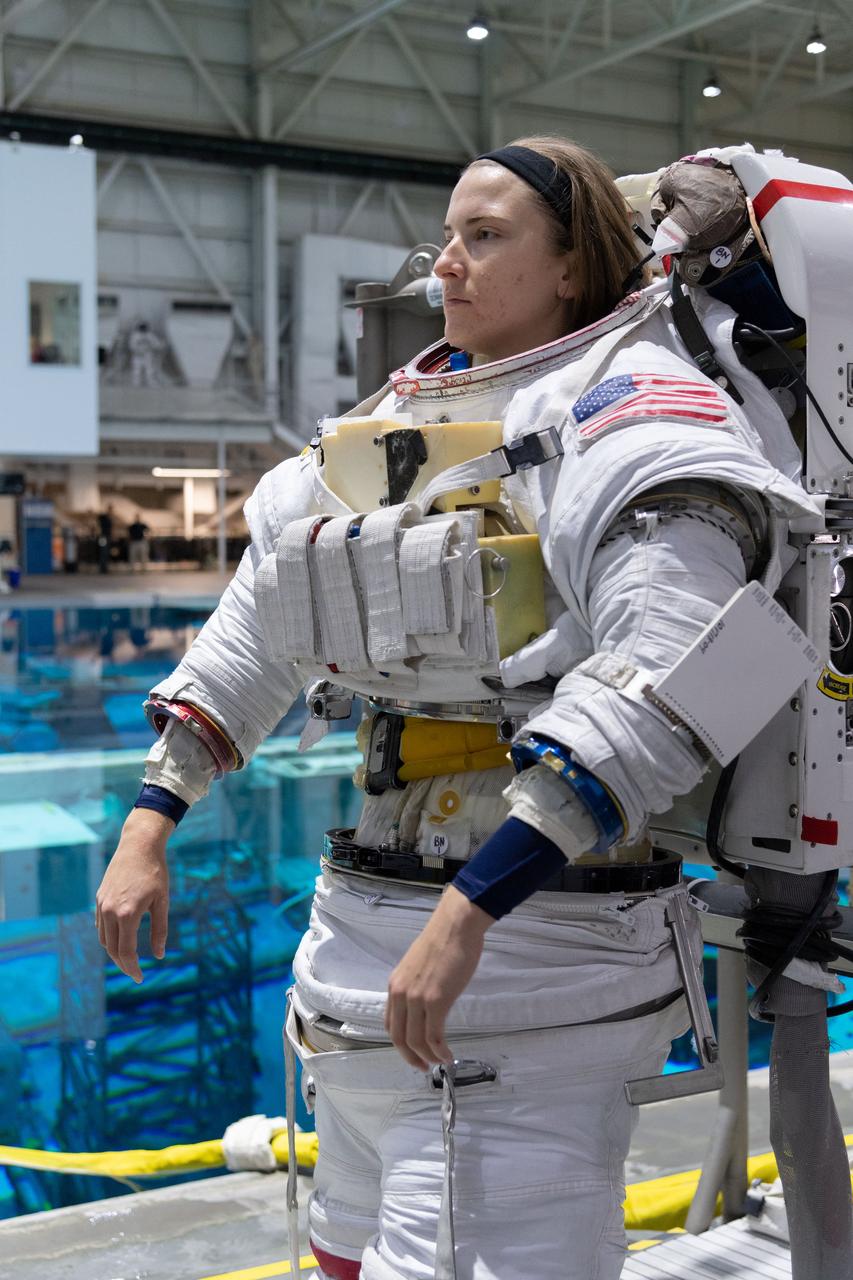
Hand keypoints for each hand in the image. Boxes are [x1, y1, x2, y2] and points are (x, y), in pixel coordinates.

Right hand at [95, 807, 172, 982]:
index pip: (125, 951)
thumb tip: (160, 955)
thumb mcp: (162, 902)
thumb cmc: (155, 872)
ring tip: (128, 959)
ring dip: (114, 952)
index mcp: (127, 914)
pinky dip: (108, 937)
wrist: (138, 845)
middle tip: (135, 973)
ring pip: (103, 938)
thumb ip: (160, 930)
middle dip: (123, 964)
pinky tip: (119, 939)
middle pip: (111, 949)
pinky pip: (100, 925)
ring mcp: (102, 904)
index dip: (132, 968)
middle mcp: (110, 911)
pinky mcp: (99, 898)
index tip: (140, 978)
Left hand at [385, 886, 493, 1070]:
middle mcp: (400, 994)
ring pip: (416, 1040)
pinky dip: (440, 1051)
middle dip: (411, 1057)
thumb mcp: (419, 966)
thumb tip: (425, 1002)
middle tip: (423, 1067)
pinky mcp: (436, 1001)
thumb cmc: (444, 941)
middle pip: (399, 1037)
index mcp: (395, 985)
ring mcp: (417, 998)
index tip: (413, 1052)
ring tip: (440, 1062)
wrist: (456, 926)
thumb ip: (417, 985)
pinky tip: (448, 1055)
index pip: (390, 1023)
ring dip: (427, 1057)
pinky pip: (434, 1036)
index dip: (400, 1043)